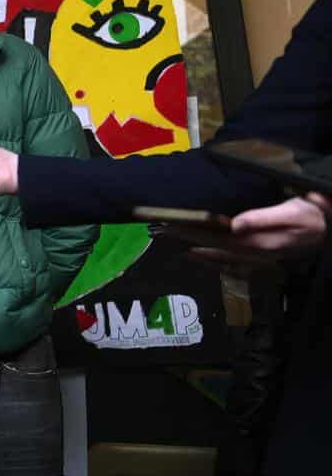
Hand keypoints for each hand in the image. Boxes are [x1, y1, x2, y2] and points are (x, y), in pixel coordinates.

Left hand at [173, 195, 330, 264]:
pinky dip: (216, 262)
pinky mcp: (265, 257)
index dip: (191, 233)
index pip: (215, 238)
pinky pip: (234, 264)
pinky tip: (206, 259)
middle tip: (162, 234)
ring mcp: (260, 259)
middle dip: (188, 241)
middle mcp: (256, 255)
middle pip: (214, 249)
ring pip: (222, 258)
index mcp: (258, 243)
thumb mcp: (291, 212)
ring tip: (178, 248)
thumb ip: (262, 218)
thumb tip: (234, 224)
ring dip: (199, 253)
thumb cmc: (313, 215)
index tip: (170, 227)